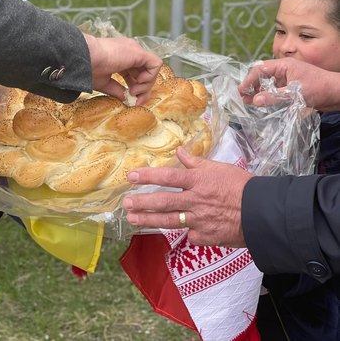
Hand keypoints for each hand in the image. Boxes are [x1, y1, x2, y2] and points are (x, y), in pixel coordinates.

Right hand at [83, 34, 161, 105]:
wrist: (84, 59)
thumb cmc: (88, 69)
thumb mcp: (104, 83)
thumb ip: (117, 89)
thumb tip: (127, 99)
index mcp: (120, 57)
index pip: (135, 73)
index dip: (136, 87)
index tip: (131, 100)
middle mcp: (129, 52)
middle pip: (145, 72)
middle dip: (143, 89)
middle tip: (136, 101)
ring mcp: (135, 50)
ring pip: (152, 69)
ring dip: (146, 85)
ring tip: (134, 92)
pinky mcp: (139, 52)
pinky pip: (155, 64)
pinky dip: (151, 76)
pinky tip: (139, 82)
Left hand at [122, 147, 251, 247]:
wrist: (262, 213)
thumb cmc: (242, 186)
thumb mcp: (219, 168)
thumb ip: (196, 162)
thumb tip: (180, 151)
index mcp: (198, 181)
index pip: (168, 176)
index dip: (147, 176)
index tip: (131, 177)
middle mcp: (195, 200)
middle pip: (163, 201)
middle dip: (142, 202)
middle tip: (125, 203)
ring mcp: (199, 221)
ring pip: (169, 220)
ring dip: (148, 220)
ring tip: (132, 219)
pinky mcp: (206, 237)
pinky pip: (190, 235)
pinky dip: (185, 232)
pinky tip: (178, 231)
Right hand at [239, 58, 339, 111]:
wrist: (338, 94)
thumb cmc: (319, 88)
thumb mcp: (295, 93)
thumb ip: (274, 96)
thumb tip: (255, 100)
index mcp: (284, 66)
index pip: (260, 69)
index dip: (249, 80)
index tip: (241, 91)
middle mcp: (284, 71)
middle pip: (263, 76)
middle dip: (252, 86)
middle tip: (242, 98)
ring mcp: (289, 80)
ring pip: (269, 85)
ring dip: (259, 93)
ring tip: (250, 103)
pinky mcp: (293, 90)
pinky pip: (277, 92)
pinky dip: (269, 97)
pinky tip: (264, 105)